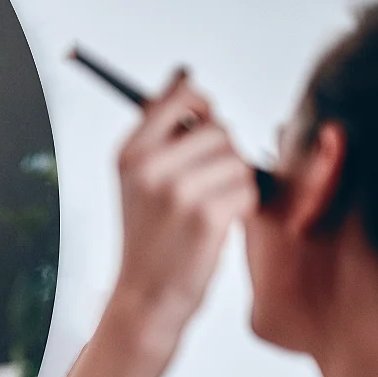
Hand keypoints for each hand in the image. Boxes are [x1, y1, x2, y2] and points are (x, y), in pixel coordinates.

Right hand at [113, 70, 259, 331]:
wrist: (146, 297)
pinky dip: (242, 208)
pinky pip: (248, 189)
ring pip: (238, 160)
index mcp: (129, 153)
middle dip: (223, 156)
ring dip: (235, 184)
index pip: (180, 95)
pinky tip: (218, 227)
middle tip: (204, 188)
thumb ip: (161, 133)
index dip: (202, 106)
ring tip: (209, 210)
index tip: (204, 124)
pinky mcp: (206, 215)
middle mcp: (149, 167)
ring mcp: (177, 191)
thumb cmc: (151, 239)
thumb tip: (184, 78)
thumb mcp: (138, 181)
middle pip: (219, 130)